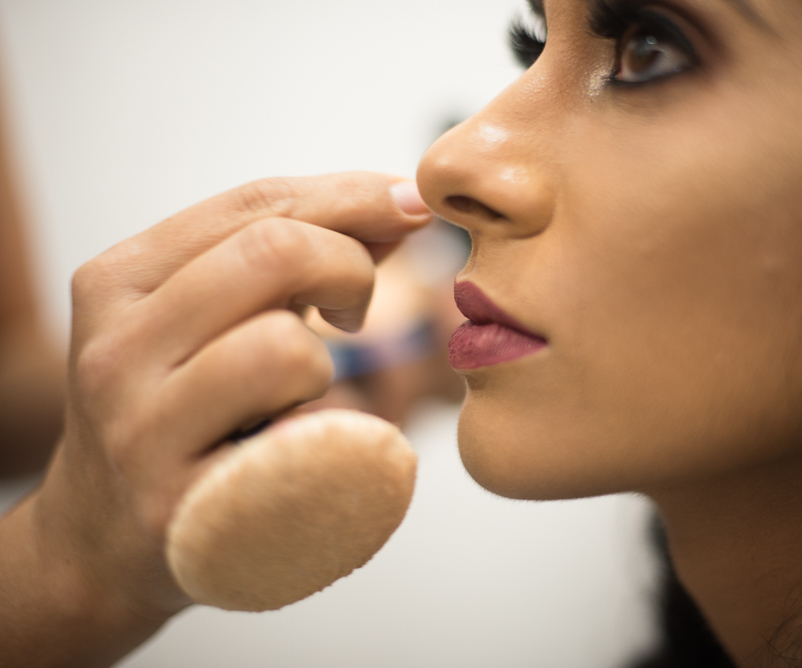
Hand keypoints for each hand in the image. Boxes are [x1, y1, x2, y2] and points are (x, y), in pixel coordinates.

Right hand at [0, 173, 429, 666]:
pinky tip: (309, 445)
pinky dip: (329, 436)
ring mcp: (143, 431)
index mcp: (120, 280)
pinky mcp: (181, 507)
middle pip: (275, 254)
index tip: (410, 207)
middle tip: (353, 313)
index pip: (257, 203)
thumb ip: (281, 257)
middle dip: (350, 268)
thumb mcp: (200, 318)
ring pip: (285, 347)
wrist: (97, 537)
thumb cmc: (174, 412)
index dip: (353, 197)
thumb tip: (394, 204)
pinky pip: (297, 446)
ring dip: (324, 364)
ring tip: (302, 391)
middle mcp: (120, 348)